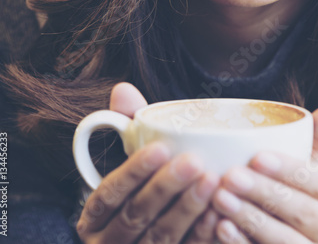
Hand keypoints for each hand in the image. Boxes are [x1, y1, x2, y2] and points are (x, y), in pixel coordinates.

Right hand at [76, 83, 219, 243]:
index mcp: (96, 216)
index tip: (160, 148)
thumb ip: (127, 129)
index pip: (109, 194)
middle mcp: (111, 241)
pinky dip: (203, 232)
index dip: (133, 172)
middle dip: (165, 188)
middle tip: (194, 161)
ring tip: (213, 180)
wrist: (151, 237)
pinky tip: (220, 211)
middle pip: (136, 216)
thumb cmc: (142, 191)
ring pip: (161, 237)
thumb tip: (122, 89)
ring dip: (187, 208)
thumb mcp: (131, 164)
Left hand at [211, 103, 317, 243]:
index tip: (257, 157)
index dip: (290, 171)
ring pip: (287, 240)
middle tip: (230, 176)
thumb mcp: (305, 158)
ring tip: (220, 198)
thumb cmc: (290, 183)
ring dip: (252, 219)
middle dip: (266, 194)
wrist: (276, 222)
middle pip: (305, 213)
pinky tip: (221, 227)